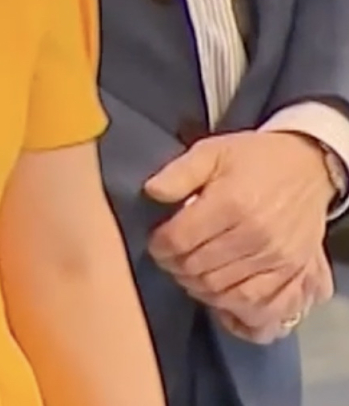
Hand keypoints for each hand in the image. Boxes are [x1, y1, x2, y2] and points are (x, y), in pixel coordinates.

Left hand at [143, 132, 335, 333]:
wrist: (306, 167)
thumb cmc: (252, 160)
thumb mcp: (210, 152)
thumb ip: (178, 173)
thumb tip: (151, 192)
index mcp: (231, 203)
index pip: (179, 240)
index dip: (159, 245)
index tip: (156, 242)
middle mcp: (256, 235)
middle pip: (197, 268)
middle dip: (174, 266)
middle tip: (170, 258)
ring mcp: (277, 257)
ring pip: (221, 290)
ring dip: (196, 286)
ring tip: (188, 272)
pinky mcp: (292, 271)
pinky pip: (256, 304)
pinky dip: (229, 305)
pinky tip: (216, 292)